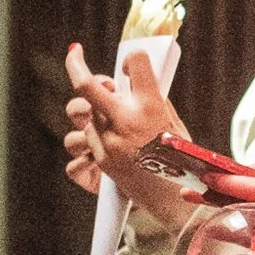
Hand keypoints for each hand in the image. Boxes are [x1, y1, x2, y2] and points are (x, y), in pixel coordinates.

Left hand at [64, 42, 198, 220]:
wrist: (175, 199)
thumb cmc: (180, 158)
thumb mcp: (173, 122)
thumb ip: (152, 98)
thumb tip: (132, 78)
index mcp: (151, 107)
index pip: (136, 62)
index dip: (132, 60)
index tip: (130, 65)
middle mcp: (126, 121)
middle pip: (86, 85)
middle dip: (75, 65)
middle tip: (75, 54)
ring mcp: (109, 142)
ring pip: (83, 113)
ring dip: (94, 114)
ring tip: (110, 123)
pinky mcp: (101, 160)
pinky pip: (82, 139)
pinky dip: (93, 139)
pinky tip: (104, 145)